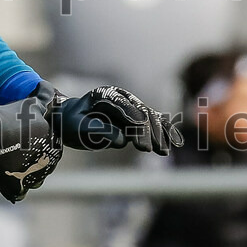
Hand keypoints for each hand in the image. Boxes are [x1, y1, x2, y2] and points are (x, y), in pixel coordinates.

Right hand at [0, 81, 62, 202]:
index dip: (38, 145)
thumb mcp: (30, 104)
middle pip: (43, 167)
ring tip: (10, 162)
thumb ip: (45, 96)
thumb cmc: (9, 116)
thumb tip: (47, 85)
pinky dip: (13, 188)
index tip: (25, 139)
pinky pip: (19, 193)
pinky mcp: (15, 186)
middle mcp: (47, 164)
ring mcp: (31, 177)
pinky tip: (5, 177)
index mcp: (54, 146)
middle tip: (15, 149)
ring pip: (33, 180)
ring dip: (25, 174)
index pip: (52, 150)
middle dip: (32, 160)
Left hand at [48, 84, 183, 154]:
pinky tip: (175, 141)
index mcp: (105, 95)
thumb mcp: (77, 127)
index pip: (125, 109)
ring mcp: (129, 103)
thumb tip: (122, 139)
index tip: (143, 146)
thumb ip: (98, 131)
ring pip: (150, 116)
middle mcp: (120, 96)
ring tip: (164, 151)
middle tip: (154, 151)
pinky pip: (154, 120)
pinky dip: (165, 129)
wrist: (71, 117)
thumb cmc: (72, 122)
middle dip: (150, 132)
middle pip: (141, 112)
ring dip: (160, 133)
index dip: (136, 126)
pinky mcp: (136, 113)